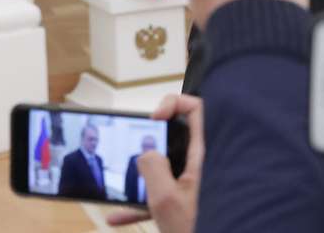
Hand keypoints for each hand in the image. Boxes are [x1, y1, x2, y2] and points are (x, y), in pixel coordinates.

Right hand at [105, 95, 204, 232]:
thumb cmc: (197, 229)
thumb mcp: (166, 198)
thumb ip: (153, 169)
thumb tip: (146, 152)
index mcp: (204, 155)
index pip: (196, 108)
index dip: (173, 103)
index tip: (154, 118)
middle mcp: (203, 163)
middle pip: (178, 135)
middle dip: (151, 140)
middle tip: (137, 152)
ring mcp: (197, 181)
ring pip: (167, 165)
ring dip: (142, 175)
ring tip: (122, 185)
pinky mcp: (190, 199)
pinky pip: (164, 192)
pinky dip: (142, 202)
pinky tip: (120, 216)